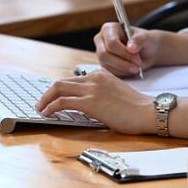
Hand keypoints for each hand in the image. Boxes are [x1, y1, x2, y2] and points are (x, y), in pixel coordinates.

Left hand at [35, 69, 154, 134]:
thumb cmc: (136, 108)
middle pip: (61, 82)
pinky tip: (47, 113)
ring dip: (45, 99)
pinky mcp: (90, 102)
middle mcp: (94, 78)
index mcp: (100, 74)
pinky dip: (51, 107)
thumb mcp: (115, 92)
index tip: (52, 97)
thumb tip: (86, 103)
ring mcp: (91, 89)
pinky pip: (62, 102)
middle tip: (41, 102)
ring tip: (40, 108)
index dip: (60, 88)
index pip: (73, 79)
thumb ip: (100, 92)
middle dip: (48, 93)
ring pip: (58, 89)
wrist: (147, 112)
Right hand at [93, 22, 160, 76]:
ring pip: (106, 65)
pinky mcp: (104, 64)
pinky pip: (109, 72)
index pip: (111, 42)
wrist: (148, 51)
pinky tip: (130, 70)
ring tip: (136, 68)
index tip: (137, 59)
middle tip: (137, 67)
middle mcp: (101, 40)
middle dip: (122, 63)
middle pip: (104, 55)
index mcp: (109, 29)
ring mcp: (101, 53)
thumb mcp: (146, 38)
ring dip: (123, 69)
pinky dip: (121, 73)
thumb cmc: (145, 41)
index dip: (124, 53)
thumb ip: (138, 40)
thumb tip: (131, 48)